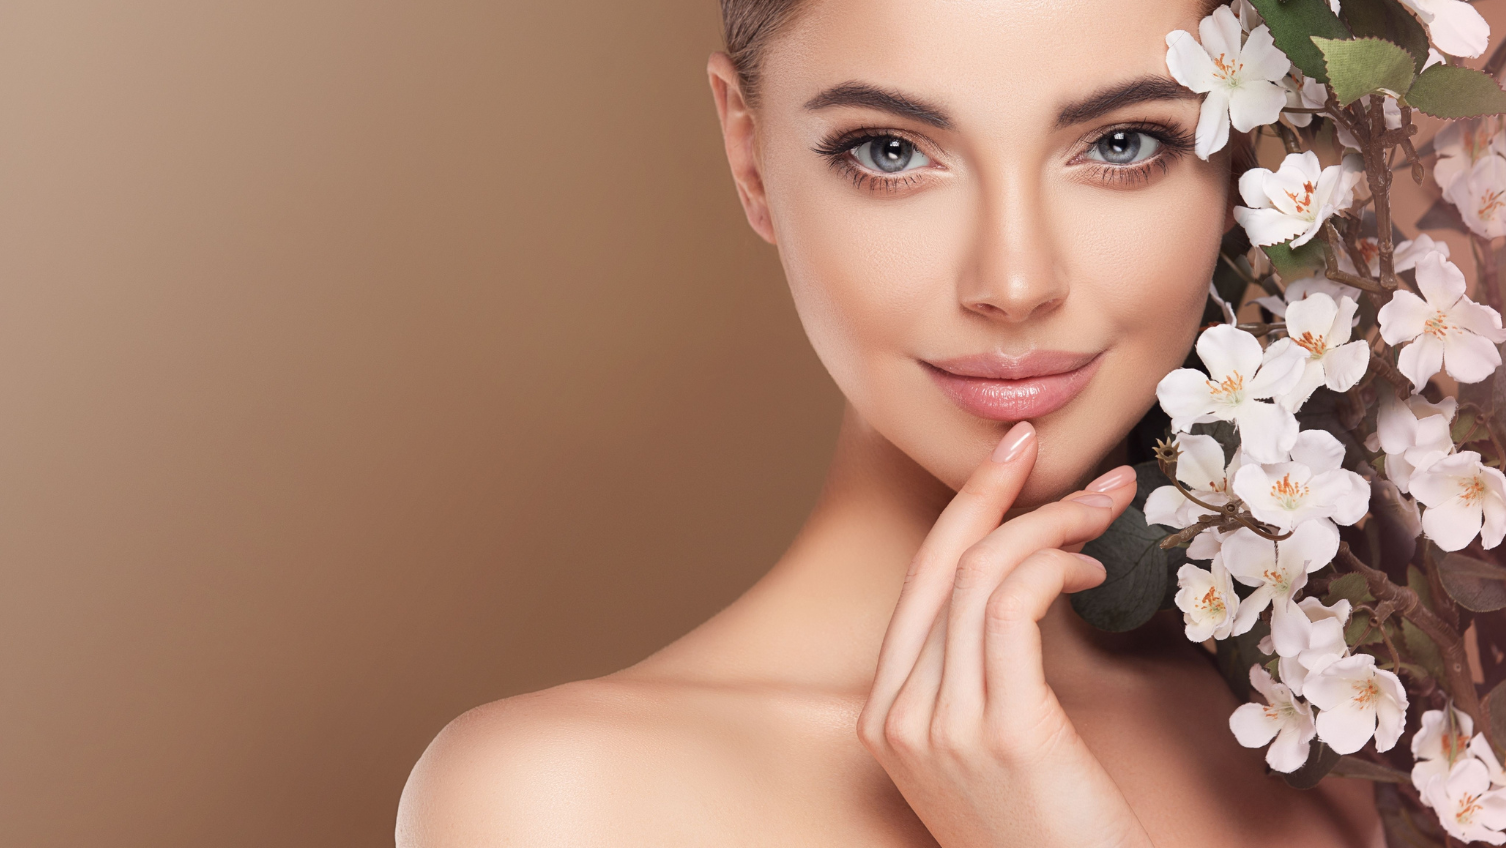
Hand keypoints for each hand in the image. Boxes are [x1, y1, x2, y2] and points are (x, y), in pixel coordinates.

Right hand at [857, 422, 1151, 847]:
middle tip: (1040, 447)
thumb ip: (983, 678)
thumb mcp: (994, 750)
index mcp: (887, 717)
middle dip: (993, 491)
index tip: (1009, 464)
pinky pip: (1014, 607)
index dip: (964, 512)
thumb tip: (1028, 581)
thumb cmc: (1052, 835)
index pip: (920, 584)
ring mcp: (939, 725)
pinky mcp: (1000, 731)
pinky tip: (1092, 570)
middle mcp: (897, 716)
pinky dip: (1054, 565)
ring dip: (1048, 524)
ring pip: (980, 576)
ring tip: (1102, 512)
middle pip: (938, 565)